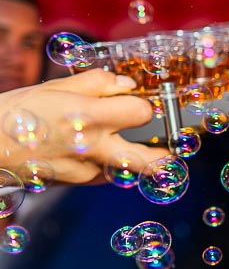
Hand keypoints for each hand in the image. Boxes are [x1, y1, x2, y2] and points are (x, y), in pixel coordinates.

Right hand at [0, 70, 166, 184]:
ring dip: (130, 159)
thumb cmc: (14, 113)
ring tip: (125, 146)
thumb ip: (96, 84)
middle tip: (172, 151)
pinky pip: (102, 175)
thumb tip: (126, 84)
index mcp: (87, 116)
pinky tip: (91, 152)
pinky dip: (104, 164)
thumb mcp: (53, 87)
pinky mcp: (74, 184)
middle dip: (165, 158)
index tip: (142, 101)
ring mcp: (83, 170)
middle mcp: (91, 147)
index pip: (141, 112)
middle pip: (148, 162)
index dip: (145, 104)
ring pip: (125, 169)